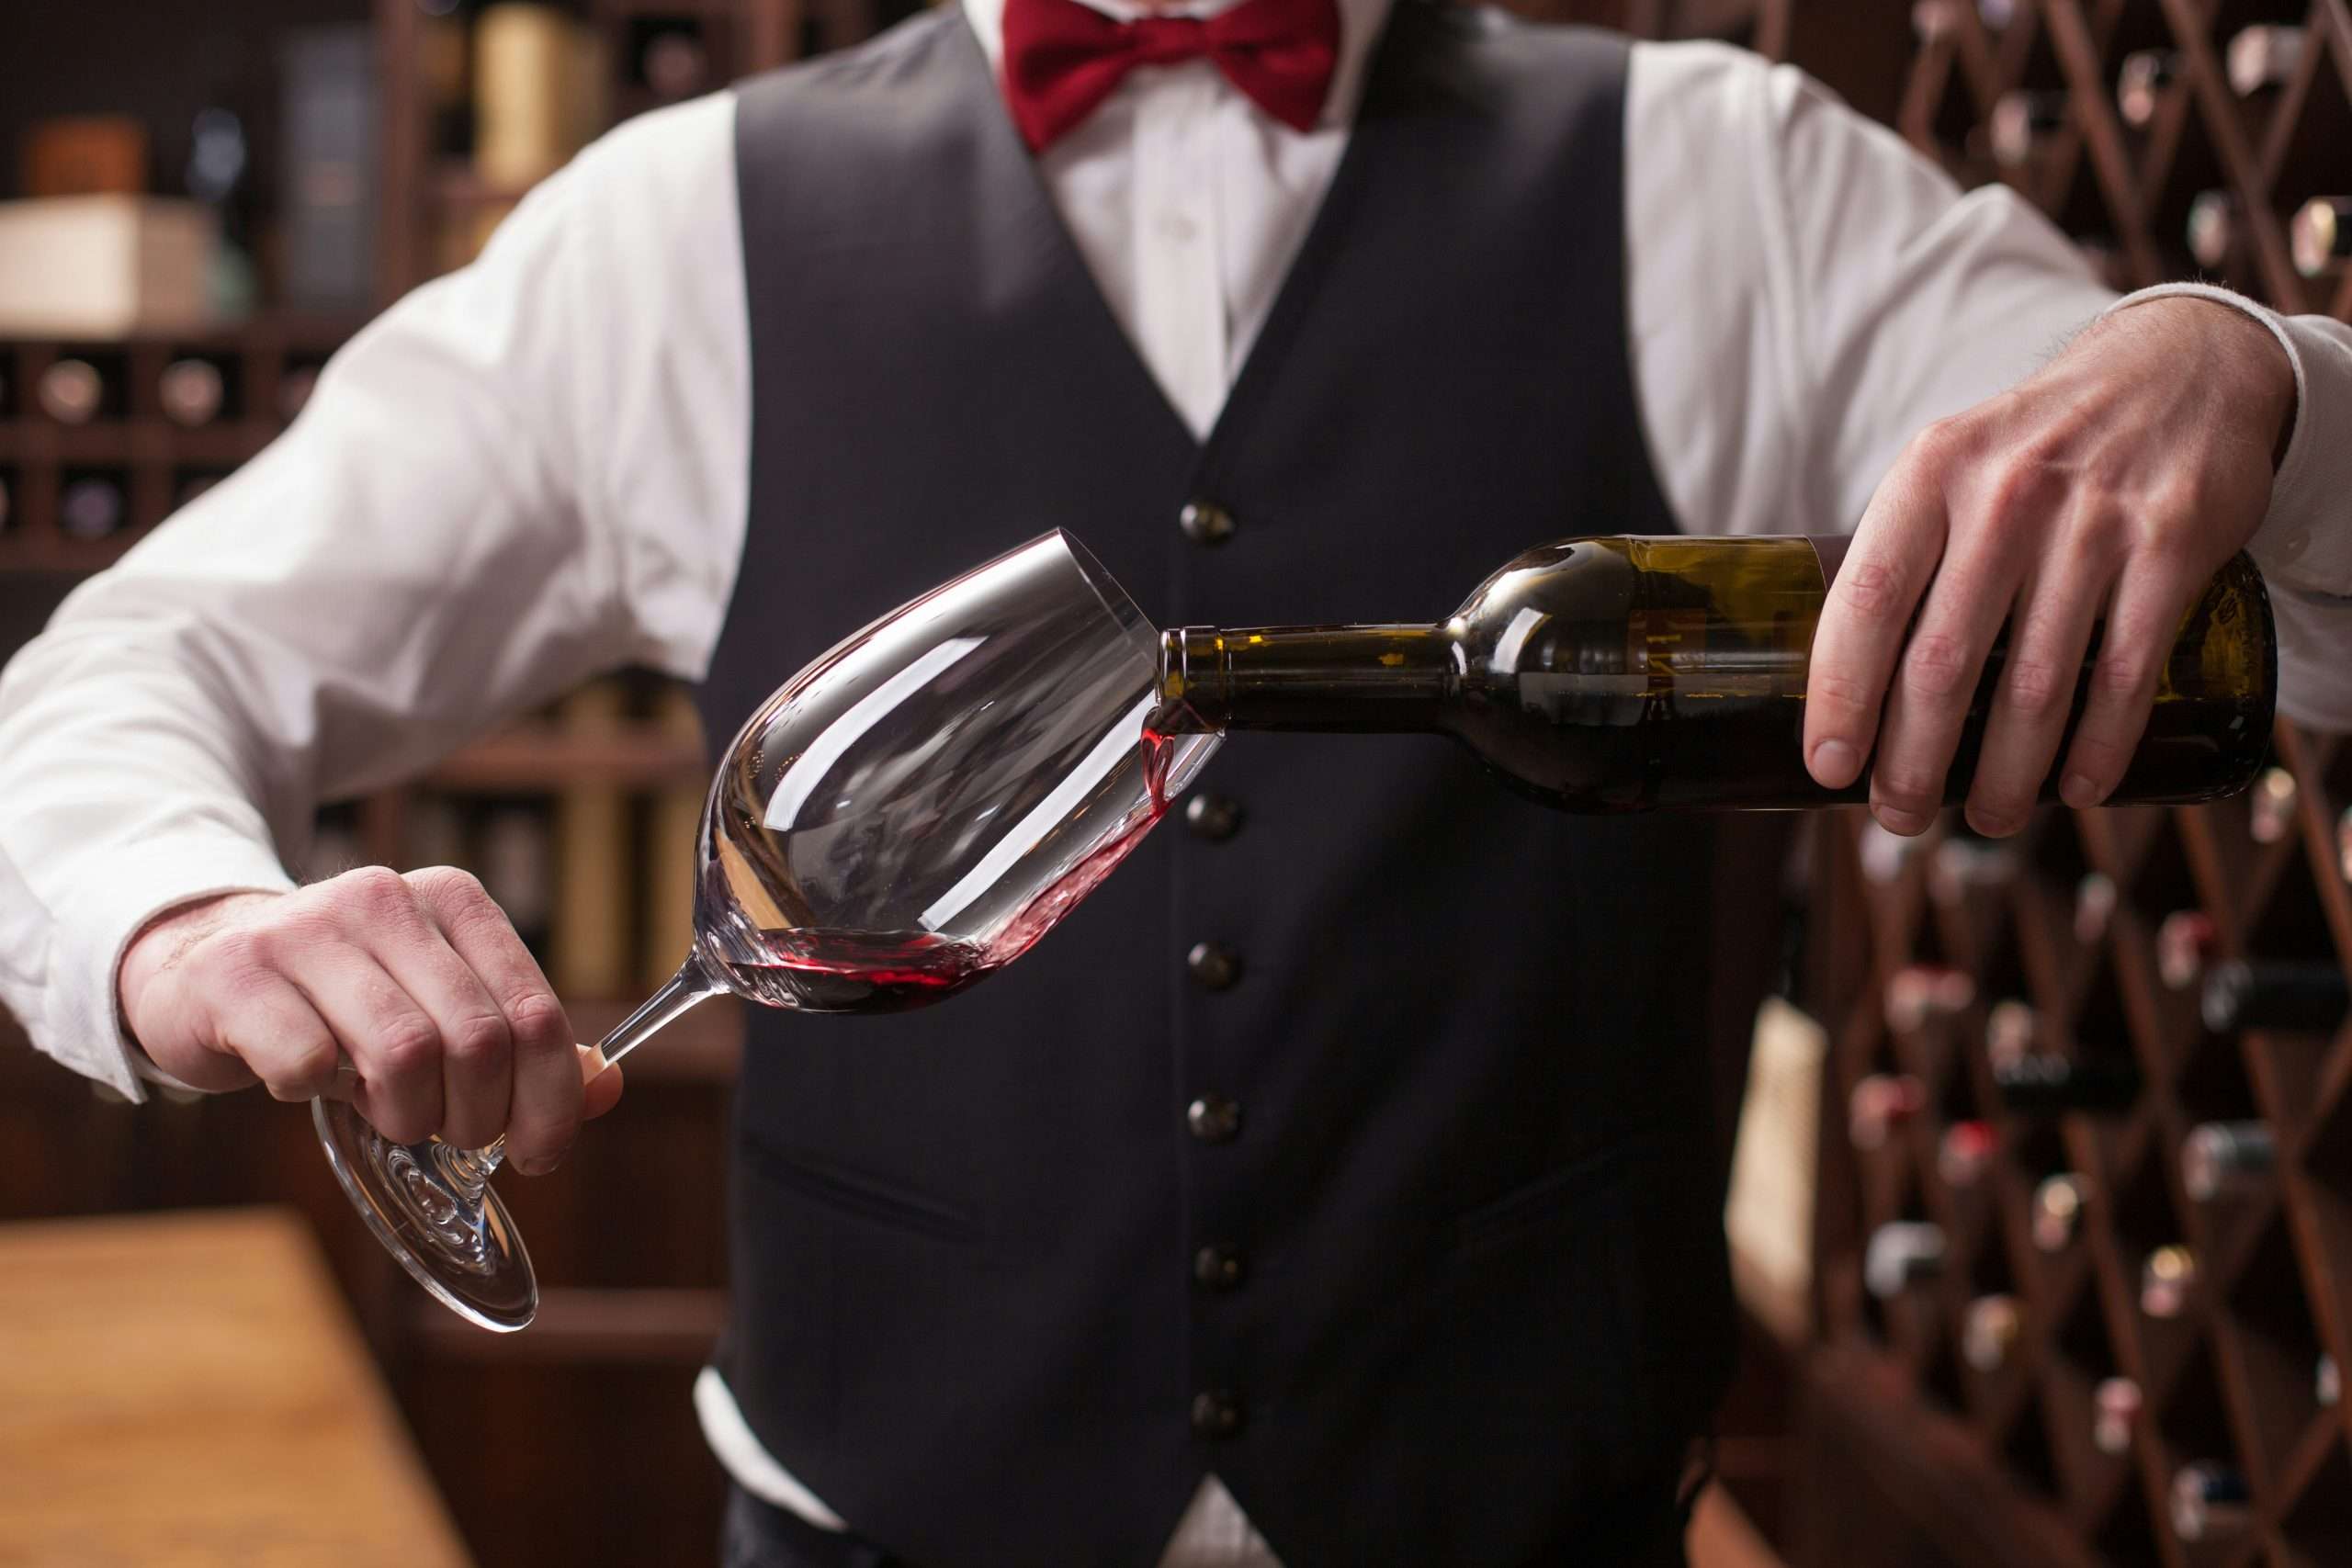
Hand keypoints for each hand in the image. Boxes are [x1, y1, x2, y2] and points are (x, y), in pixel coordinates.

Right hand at [118, 867, 623, 1170]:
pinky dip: (314, 1093)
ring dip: (404, 1112)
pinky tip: (303, 1078)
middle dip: (477, 1115)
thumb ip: (521, 1046)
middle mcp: (385, 898)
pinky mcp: (237, 972)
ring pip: (403, 1052)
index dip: (550, 1100)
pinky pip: (307, 1064)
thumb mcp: (438, 1006)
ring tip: (385, 1110)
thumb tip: (606, 1090)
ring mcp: (306, 928)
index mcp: (454, 900)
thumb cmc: (340, 1002)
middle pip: (478, 1039)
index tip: (539, 1153)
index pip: (535, 1013)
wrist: (199, 965)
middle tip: (451, 1134)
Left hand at [1804, 296, 2295, 836]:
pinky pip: (2125, 671)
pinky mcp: (2170, 544)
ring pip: (2034, 684)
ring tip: (1988, 820)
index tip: (1828, 767)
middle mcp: (2006, 492)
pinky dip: (2098, 746)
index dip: (1841, 696)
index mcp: (1932, 472)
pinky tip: (2077, 789)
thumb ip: (1906, 551)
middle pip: (1941, 662)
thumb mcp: (1955, 464)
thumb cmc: (2036, 447)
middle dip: (1914, 761)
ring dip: (2005, 774)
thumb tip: (1844, 682)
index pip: (1866, 601)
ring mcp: (2093, 519)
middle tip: (1901, 816)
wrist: (2179, 371)